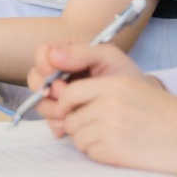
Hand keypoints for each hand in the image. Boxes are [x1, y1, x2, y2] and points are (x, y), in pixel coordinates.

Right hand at [26, 41, 144, 125]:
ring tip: (73, 111)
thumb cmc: (124, 75)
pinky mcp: (65, 117)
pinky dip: (59, 124)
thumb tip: (52, 55)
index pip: (42, 55)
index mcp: (67, 56)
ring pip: (41, 104)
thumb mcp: (107, 57)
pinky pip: (51, 122)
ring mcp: (60, 98)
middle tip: (63, 94)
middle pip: (36, 81)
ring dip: (54, 110)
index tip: (54, 74)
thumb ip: (81, 52)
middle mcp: (59, 76)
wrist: (140, 102)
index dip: (44, 65)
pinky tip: (75, 123)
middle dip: (46, 91)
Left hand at [55, 75, 176, 176]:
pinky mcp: (112, 151)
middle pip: (70, 117)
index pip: (71, 93)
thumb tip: (60, 97)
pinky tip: (119, 148)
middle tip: (100, 127)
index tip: (70, 110)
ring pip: (77, 136)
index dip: (66, 104)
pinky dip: (98, 152)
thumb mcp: (133, 87)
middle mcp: (108, 104)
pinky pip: (88, 152)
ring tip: (114, 137)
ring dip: (88, 139)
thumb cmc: (163, 114)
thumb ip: (97, 89)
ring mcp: (109, 129)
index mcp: (114, 85)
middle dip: (79, 124)